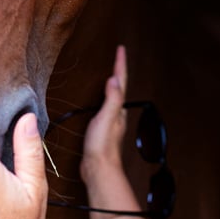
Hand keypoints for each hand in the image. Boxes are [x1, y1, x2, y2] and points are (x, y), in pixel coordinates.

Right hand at [80, 45, 128, 185]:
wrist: (98, 169)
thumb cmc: (102, 146)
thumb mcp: (106, 118)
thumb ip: (112, 99)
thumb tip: (115, 79)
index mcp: (119, 109)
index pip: (121, 82)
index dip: (120, 64)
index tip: (120, 48)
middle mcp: (118, 114)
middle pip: (120, 87)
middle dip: (119, 71)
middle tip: (117, 57)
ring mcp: (111, 122)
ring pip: (114, 97)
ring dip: (113, 83)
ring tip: (111, 72)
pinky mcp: (102, 129)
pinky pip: (105, 106)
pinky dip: (104, 97)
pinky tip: (100, 100)